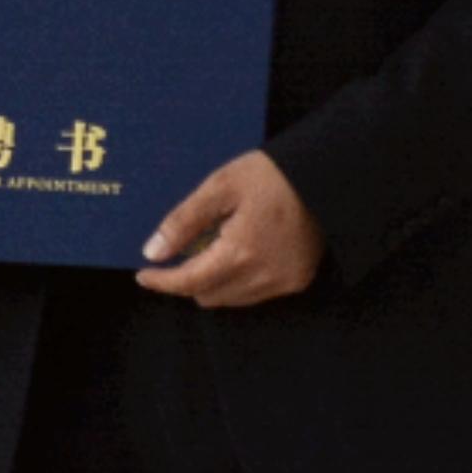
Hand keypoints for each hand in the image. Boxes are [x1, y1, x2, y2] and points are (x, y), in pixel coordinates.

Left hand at [136, 149, 322, 309]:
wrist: (327, 174)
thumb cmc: (272, 174)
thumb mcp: (221, 186)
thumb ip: (184, 221)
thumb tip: (153, 252)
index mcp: (240, 253)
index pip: (189, 282)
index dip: (162, 282)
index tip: (144, 274)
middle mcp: (262, 277)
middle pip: (208, 295)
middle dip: (188, 278)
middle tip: (184, 249)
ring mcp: (283, 283)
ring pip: (231, 298)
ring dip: (214, 281)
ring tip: (215, 245)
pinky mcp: (298, 281)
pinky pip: (255, 293)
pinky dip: (239, 279)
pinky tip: (241, 250)